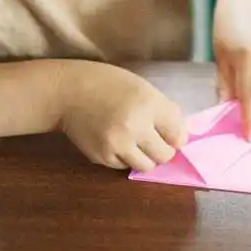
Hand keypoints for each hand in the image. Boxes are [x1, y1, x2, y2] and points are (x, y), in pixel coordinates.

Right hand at [57, 62, 185, 170]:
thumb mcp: (143, 88)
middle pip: (165, 155)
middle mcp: (135, 126)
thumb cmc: (110, 85)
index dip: (178, 136)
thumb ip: (163, 111)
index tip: (172, 133)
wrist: (70, 92)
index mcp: (149, 104)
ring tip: (138, 142)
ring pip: (146, 166)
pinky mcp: (102, 157)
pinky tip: (119, 141)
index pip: (179, 135)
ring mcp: (117, 144)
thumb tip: (181, 137)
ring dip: (146, 157)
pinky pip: (124, 166)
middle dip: (164, 149)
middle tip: (156, 140)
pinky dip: (126, 158)